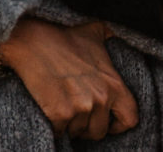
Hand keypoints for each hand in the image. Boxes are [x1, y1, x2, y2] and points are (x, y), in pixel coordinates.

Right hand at [0, 19, 138, 139]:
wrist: (32, 38)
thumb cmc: (64, 33)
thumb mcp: (98, 30)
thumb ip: (115, 36)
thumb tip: (129, 32)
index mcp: (114, 84)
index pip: (130, 119)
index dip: (118, 123)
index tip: (106, 119)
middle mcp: (100, 98)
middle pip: (99, 132)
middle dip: (87, 124)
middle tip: (75, 107)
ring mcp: (80, 107)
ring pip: (78, 133)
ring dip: (69, 123)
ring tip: (61, 100)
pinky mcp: (59, 114)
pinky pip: (60, 133)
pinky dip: (54, 124)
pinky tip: (49, 105)